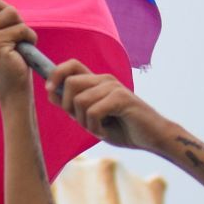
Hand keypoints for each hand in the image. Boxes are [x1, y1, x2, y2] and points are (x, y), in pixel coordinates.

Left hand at [44, 60, 163, 149]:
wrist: (154, 138)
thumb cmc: (124, 129)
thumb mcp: (92, 119)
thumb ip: (73, 106)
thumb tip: (50, 93)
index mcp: (97, 82)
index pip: (71, 65)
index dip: (55, 74)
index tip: (49, 89)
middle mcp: (104, 80)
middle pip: (70, 82)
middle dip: (68, 107)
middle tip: (82, 122)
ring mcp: (113, 87)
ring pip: (79, 100)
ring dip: (84, 122)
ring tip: (98, 128)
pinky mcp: (121, 98)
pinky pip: (93, 111)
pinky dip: (95, 127)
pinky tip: (105, 131)